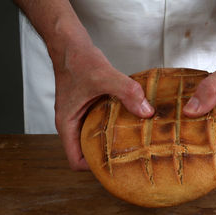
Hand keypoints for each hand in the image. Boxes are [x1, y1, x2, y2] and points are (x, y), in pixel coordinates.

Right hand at [54, 44, 153, 170]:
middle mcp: (72, 123)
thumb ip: (126, 92)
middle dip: (106, 158)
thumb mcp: (104, 76)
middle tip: (130, 159)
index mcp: (67, 124)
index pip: (76, 161)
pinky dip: (113, 127)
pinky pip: (99, 125)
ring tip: (133, 145)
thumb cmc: (77, 60)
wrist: (70, 44)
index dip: (93, 168)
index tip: (115, 166)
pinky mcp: (88, 107)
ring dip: (111, 143)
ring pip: (94, 139)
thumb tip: (147, 111)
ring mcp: (80, 116)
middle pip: (87, 153)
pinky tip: (130, 122)